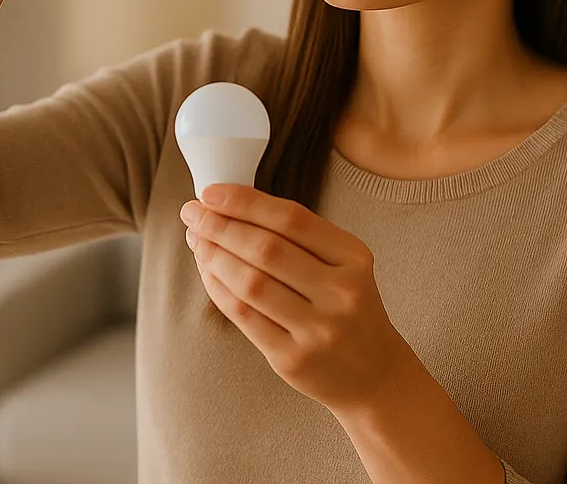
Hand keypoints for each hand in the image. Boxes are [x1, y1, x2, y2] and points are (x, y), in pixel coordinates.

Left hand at [180, 184, 414, 416]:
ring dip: (214, 256)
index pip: (292, 219)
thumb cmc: (348, 309)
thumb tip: (231, 207)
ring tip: (196, 240)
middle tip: (192, 213)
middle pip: (266, 249)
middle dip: (220, 226)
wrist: (374, 374)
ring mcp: (318, 329)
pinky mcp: (293, 359)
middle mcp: (340, 292)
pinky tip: (207, 273)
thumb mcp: (344, 266)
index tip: (210, 192)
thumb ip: (299, 238)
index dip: (245, 202)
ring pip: (250, 283)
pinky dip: (218, 290)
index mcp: (353, 258)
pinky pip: (244, 317)